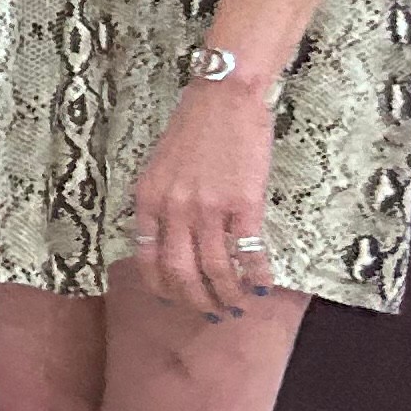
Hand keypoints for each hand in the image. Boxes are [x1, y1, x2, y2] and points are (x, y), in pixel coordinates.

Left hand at [129, 79, 278, 317]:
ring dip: (227, 294)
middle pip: (179, 272)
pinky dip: (256, 276)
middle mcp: (174, 208)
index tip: (175, 300)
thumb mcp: (159, 167)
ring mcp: (208, 208)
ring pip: (215, 269)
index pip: (147, 258)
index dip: (162, 287)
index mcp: (149, 199)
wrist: (224, 98)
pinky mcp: (243, 204)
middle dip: (194, 300)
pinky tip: (262, 285)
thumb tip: (166, 240)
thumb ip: (160, 202)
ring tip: (237, 304)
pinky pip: (249, 252)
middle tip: (210, 312)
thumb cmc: (194, 129)